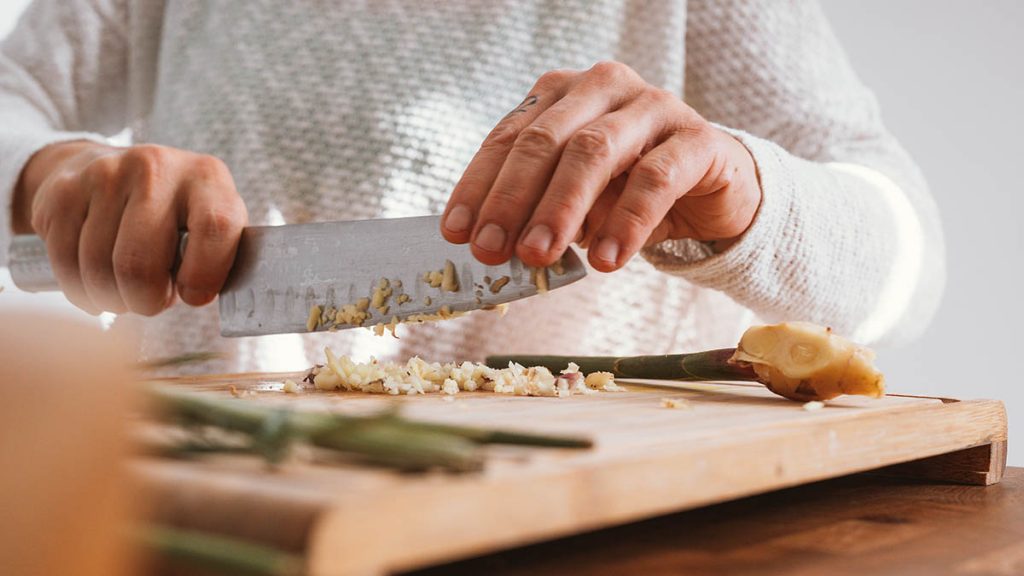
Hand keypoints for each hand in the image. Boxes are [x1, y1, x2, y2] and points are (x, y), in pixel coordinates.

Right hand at [12, 141, 247, 314]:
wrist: (112, 170)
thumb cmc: (177, 216)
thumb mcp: (210, 225)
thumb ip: (220, 256)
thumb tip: (208, 297)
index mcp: (207, 177)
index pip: (215, 228)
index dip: (205, 275)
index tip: (194, 296)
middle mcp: (157, 167)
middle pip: (141, 263)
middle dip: (146, 301)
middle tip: (152, 301)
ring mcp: (106, 174)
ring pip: (99, 270)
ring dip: (113, 299)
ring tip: (127, 290)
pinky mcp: (64, 191)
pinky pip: (66, 265)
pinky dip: (81, 291)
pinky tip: (96, 284)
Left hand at [441, 61, 760, 270]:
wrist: (713, 189)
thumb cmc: (629, 190)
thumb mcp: (575, 200)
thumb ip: (537, 211)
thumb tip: (493, 248)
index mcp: (562, 95)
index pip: (509, 137)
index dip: (479, 186)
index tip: (457, 233)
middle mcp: (603, 88)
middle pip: (545, 140)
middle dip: (512, 200)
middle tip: (493, 252)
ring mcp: (653, 106)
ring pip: (595, 151)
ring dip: (560, 208)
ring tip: (539, 256)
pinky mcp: (698, 138)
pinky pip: (656, 178)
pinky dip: (626, 221)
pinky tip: (606, 259)